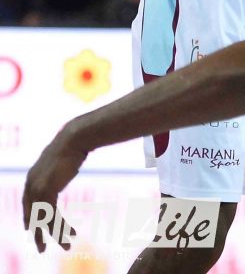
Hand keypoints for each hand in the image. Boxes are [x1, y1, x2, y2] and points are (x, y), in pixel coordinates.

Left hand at [22, 126, 87, 252]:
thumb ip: (55, 169)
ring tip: (67, 245)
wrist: (74, 138)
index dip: (29, 218)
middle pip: (33, 216)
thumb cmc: (72, 146)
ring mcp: (37, 188)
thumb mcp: (60, 161)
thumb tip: (63, 164)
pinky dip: (61, 227)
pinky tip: (70, 233)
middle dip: (38, 234)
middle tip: (41, 249)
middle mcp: (30, 184)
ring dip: (56, 234)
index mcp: (32, 177)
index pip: (27, 203)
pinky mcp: (46, 191)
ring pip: (44, 220)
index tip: (30, 229)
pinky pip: (52, 216)